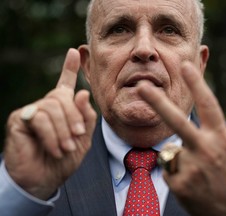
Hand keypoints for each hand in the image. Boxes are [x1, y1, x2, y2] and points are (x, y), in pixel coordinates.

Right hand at [4, 48, 96, 199]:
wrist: (44, 180)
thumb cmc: (64, 159)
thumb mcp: (83, 139)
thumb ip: (85, 118)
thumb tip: (82, 93)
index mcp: (62, 110)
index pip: (65, 84)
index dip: (69, 68)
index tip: (75, 51)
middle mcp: (46, 106)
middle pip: (61, 96)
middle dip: (74, 117)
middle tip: (78, 136)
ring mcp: (32, 111)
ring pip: (51, 107)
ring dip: (63, 130)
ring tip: (66, 147)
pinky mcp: (19, 120)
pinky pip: (39, 118)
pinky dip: (52, 135)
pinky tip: (55, 149)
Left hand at [137, 62, 225, 215]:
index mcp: (220, 139)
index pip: (208, 106)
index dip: (196, 84)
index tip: (185, 66)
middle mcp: (203, 150)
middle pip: (176, 121)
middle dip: (157, 102)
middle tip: (142, 86)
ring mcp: (190, 168)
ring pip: (170, 149)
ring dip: (179, 155)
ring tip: (198, 171)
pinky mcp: (178, 183)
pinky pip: (168, 167)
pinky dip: (176, 170)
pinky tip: (191, 181)